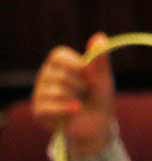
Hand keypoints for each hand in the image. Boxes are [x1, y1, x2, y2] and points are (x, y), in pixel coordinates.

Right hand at [31, 33, 115, 158]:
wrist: (98, 124)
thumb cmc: (99, 96)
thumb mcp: (103, 77)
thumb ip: (100, 59)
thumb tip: (100, 36)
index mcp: (59, 62)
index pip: (58, 55)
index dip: (77, 66)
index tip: (91, 75)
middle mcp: (45, 75)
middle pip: (60, 75)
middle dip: (81, 86)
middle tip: (86, 92)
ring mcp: (39, 93)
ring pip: (56, 92)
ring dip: (76, 99)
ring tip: (80, 102)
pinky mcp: (38, 110)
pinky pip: (50, 107)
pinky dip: (68, 110)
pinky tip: (76, 110)